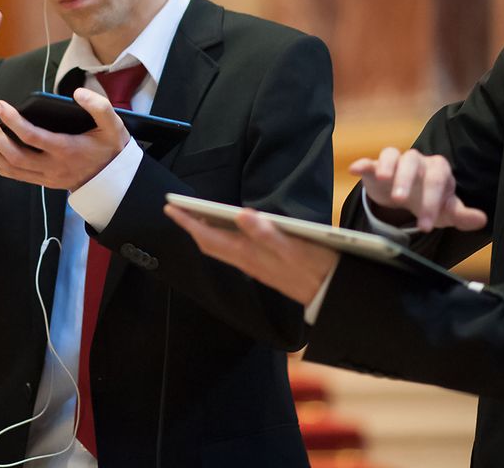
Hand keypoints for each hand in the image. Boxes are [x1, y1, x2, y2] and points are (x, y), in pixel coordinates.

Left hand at [0, 87, 128, 190]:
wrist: (113, 179)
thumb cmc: (110, 148)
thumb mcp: (113, 125)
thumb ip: (99, 106)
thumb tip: (77, 93)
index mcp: (66, 150)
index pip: (32, 137)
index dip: (12, 121)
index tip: (0, 105)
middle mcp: (52, 166)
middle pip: (14, 155)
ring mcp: (45, 176)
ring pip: (9, 168)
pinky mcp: (41, 181)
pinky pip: (14, 175)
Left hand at [165, 205, 336, 306]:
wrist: (333, 295)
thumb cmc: (316, 267)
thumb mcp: (294, 247)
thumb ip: (267, 232)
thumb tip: (242, 215)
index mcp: (249, 254)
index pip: (209, 237)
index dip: (188, 222)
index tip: (170, 207)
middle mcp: (247, 262)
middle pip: (209, 243)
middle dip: (191, 225)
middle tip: (176, 209)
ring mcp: (255, 266)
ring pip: (221, 248)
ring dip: (206, 231)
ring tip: (197, 216)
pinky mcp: (265, 268)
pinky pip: (234, 251)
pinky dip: (223, 237)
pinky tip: (229, 230)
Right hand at [349, 147, 486, 231]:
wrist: (411, 197)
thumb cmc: (431, 200)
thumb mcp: (446, 210)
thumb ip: (462, 215)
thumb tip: (481, 219)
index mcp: (439, 169)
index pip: (437, 181)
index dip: (431, 202)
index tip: (425, 226)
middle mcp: (418, 161)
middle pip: (413, 162)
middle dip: (407, 180)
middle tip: (401, 200)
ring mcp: (396, 161)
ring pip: (392, 155)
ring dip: (387, 166)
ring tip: (383, 179)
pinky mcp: (377, 166)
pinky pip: (370, 160)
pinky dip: (363, 163)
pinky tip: (355, 169)